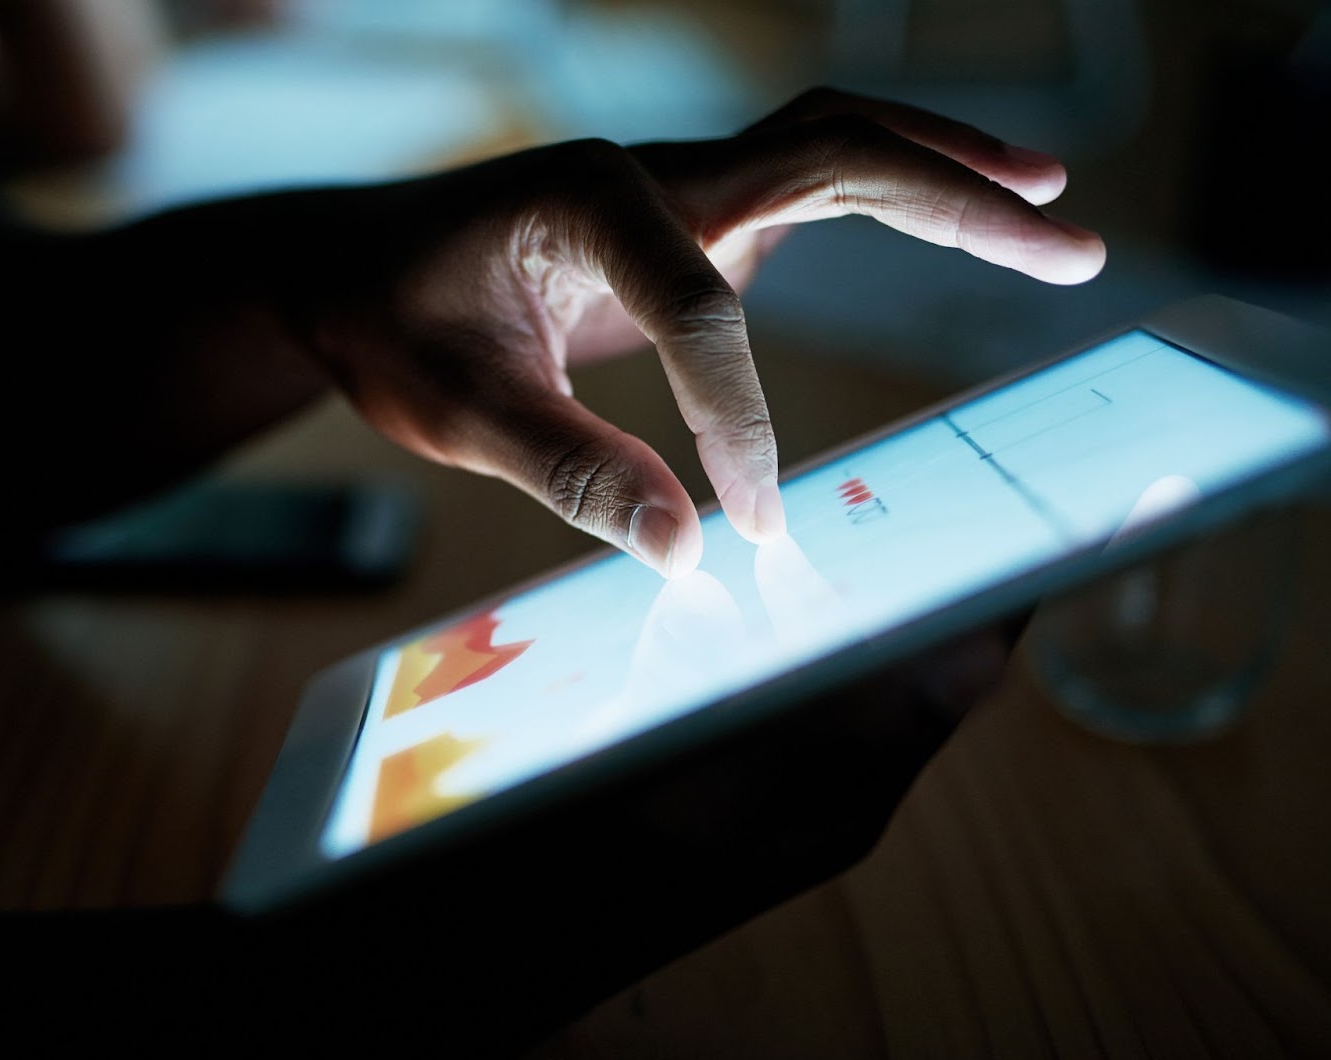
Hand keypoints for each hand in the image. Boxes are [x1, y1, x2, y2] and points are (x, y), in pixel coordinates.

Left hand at [276, 88, 1104, 577]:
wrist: (351, 269)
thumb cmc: (393, 327)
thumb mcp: (459, 413)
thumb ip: (569, 473)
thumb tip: (686, 551)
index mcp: (589, 197)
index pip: (701, 308)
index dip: (737, 421)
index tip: (750, 528)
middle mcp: (651, 167)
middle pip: (834, 150)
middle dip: (956, 196)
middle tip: (1068, 244)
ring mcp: (679, 181)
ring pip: (840, 147)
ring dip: (950, 172)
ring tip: (1053, 210)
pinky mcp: (693, 215)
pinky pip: (814, 186)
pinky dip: (897, 195)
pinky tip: (959, 219)